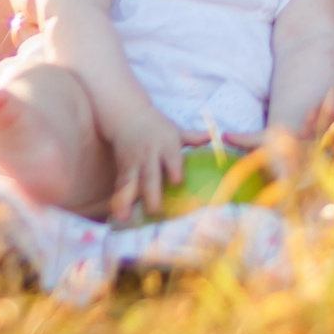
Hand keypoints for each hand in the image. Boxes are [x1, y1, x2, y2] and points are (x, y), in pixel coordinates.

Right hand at [103, 105, 203, 221]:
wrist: (127, 116)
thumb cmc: (157, 126)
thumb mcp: (176, 130)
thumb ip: (194, 137)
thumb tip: (214, 135)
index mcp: (166, 144)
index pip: (171, 157)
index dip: (174, 169)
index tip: (178, 183)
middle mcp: (149, 154)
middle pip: (150, 174)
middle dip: (151, 192)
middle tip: (155, 211)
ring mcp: (134, 161)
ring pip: (131, 181)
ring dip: (128, 200)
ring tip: (126, 217)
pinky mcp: (123, 167)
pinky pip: (121, 184)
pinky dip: (119, 200)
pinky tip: (118, 215)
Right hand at [312, 62, 333, 137]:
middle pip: (333, 95)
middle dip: (331, 101)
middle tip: (330, 111)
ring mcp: (333, 108)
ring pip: (321, 110)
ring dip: (315, 115)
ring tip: (308, 122)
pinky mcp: (328, 124)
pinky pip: (315, 125)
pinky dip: (307, 129)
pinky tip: (301, 134)